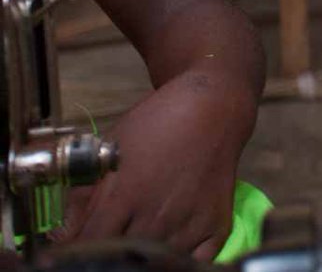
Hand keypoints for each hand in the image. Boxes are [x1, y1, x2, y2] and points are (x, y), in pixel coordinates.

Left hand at [57, 72, 252, 259]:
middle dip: (111, 252)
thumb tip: (60, 237)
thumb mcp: (110, 148)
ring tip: (139, 238)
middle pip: (123, 257)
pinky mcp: (217, 224)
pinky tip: (172, 247)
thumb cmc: (157, 123)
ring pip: (157, 262)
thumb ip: (82, 196)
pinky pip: (197, 261)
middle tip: (112, 238)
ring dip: (145, 256)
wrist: (213, 108)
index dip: (81, 249)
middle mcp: (158, 214)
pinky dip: (183, 260)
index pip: (91, 244)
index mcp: (126, 194)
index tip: (80, 246)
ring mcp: (190, 222)